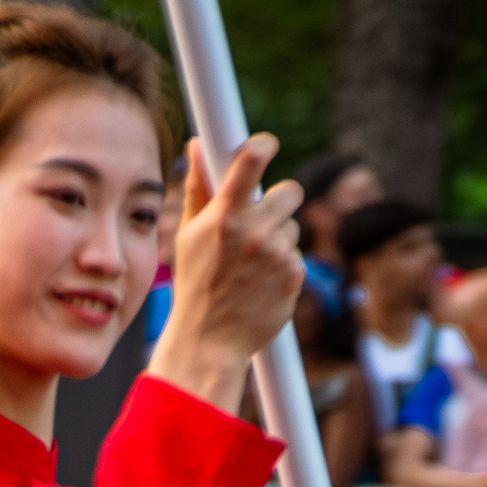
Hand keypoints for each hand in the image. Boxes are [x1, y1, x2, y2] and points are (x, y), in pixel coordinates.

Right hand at [146, 133, 304, 413]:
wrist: (209, 343)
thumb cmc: (196, 286)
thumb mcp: (189, 237)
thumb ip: (199, 189)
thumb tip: (199, 143)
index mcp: (223, 217)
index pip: (250, 161)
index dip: (263, 145)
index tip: (266, 145)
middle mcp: (252, 232)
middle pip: (290, 191)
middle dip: (280, 202)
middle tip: (262, 222)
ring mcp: (276, 254)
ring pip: (292, 227)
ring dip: (278, 240)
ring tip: (251, 268)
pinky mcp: (294, 275)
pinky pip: (296, 255)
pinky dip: (283, 268)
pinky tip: (261, 286)